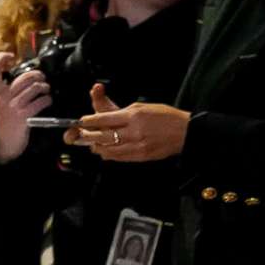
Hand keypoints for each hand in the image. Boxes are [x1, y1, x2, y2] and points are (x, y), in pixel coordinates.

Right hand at [0, 51, 53, 163]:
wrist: (0, 147)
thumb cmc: (1, 125)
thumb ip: (5, 92)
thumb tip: (23, 79)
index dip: (1, 58)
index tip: (10, 56)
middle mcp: (3, 97)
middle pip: (23, 76)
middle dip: (37, 75)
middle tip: (41, 78)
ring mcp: (13, 106)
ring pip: (35, 88)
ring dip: (45, 88)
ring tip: (46, 90)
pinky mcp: (24, 116)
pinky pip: (40, 102)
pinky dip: (47, 100)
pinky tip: (47, 102)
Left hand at [70, 83, 190, 163]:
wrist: (185, 131)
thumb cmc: (165, 116)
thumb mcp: (141, 106)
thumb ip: (120, 111)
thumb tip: (102, 115)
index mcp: (133, 116)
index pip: (103, 119)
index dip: (88, 121)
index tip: (81, 121)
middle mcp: (133, 132)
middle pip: (100, 137)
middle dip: (86, 136)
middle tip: (79, 134)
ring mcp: (136, 146)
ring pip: (105, 150)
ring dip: (95, 146)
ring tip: (93, 142)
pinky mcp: (139, 156)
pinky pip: (116, 157)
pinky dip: (107, 153)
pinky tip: (105, 149)